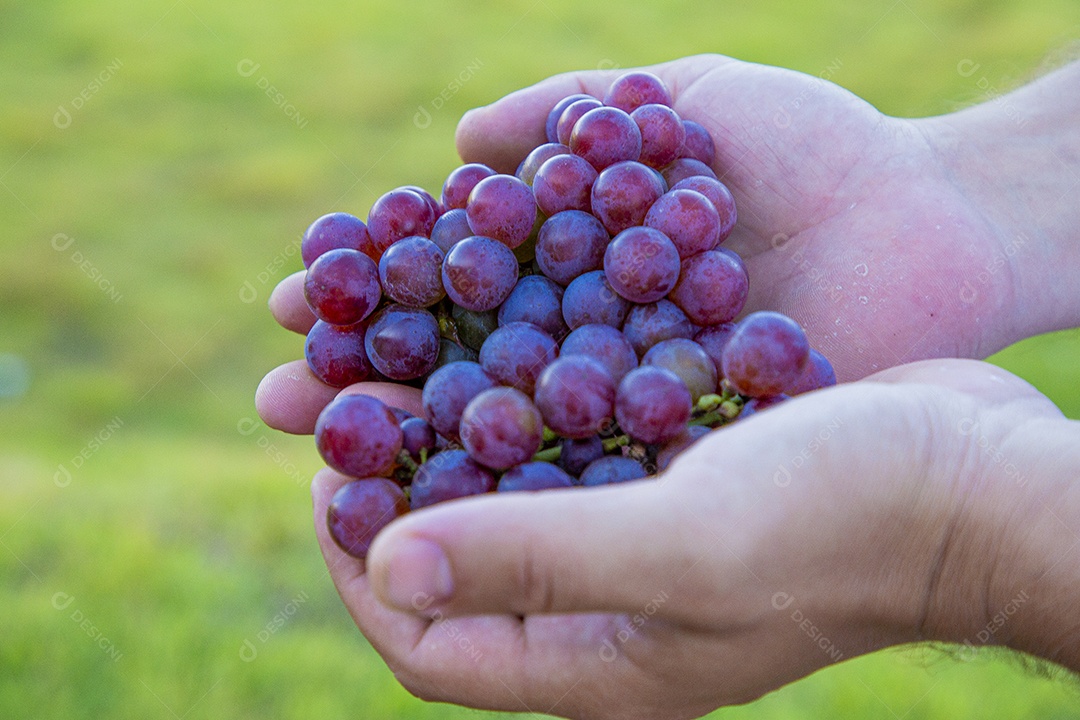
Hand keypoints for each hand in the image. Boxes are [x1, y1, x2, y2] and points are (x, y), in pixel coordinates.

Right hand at [256, 55, 1079, 431]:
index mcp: (580, 272)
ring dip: (416, 448)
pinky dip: (513, 491)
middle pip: (458, 374)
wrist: (935, 220)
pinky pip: (584, 480)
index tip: (293, 300)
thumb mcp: (683, 102)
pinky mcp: (684, 461)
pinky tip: (441, 504)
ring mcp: (634, 413)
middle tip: (280, 399)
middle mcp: (591, 350)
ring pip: (504, 439)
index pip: (448, 292)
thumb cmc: (817, 152)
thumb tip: (453, 142)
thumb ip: (567, 115)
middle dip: (368, 386)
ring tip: (328, 455)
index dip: (371, 297)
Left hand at [308, 358, 1075, 718]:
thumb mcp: (684, 546)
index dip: (358, 571)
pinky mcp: (677, 476)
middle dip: (391, 488)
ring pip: (509, 490)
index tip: (326, 482)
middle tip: (345, 403)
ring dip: (451, 429)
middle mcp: (610, 610)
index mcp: (600, 664)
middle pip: (459, 561)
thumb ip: (536, 561)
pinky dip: (529, 395)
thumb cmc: (844, 524)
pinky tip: (509, 330)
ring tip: (405, 354)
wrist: (974, 474)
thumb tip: (389, 568)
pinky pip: (573, 441)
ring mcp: (645, 541)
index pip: (429, 646)